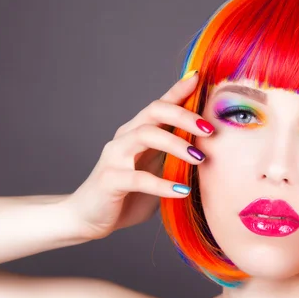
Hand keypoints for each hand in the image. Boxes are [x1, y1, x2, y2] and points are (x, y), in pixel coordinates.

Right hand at [62, 70, 213, 239]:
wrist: (88, 218)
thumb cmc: (127, 196)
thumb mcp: (156, 173)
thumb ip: (174, 160)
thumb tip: (210, 152)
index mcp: (137, 133)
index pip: (160, 106)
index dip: (179, 90)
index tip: (200, 78)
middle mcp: (125, 138)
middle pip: (154, 112)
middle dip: (184, 115)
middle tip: (209, 130)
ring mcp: (115, 157)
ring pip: (146, 135)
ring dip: (176, 144)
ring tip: (199, 159)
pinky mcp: (110, 180)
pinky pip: (138, 178)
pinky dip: (162, 184)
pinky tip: (182, 191)